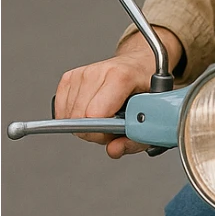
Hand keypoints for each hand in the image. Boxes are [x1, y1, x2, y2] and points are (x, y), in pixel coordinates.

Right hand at [53, 27, 183, 159]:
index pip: (94, 115)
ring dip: (84, 124)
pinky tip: (90, 111)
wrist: (139, 65)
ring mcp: (81, 74)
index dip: (102, 132)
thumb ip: (136, 138)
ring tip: (104, 116)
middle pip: (79, 119)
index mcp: (120, 77)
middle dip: (94, 132)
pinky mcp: (69, 78)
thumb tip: (113, 150)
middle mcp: (97, 72)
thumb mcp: (152, 116)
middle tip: (111, 126)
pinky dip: (74, 117)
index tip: (112, 134)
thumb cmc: (146, 89)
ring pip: (69, 117)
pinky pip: (62, 110)